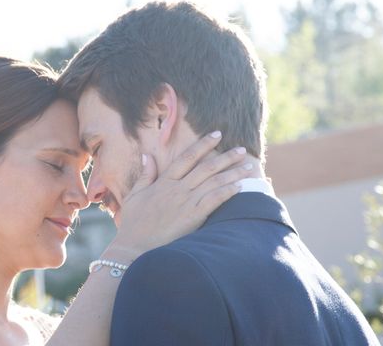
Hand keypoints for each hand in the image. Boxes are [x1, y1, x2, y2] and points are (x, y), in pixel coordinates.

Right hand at [110, 132, 251, 256]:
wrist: (134, 246)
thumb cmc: (133, 223)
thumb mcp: (135, 195)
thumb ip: (145, 175)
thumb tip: (147, 155)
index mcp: (164, 181)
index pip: (187, 157)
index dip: (203, 144)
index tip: (216, 135)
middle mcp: (177, 189)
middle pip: (206, 167)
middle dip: (226, 157)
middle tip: (241, 149)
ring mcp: (186, 203)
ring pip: (214, 182)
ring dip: (233, 173)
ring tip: (248, 167)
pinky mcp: (193, 218)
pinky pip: (214, 201)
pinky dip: (227, 192)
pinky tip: (240, 187)